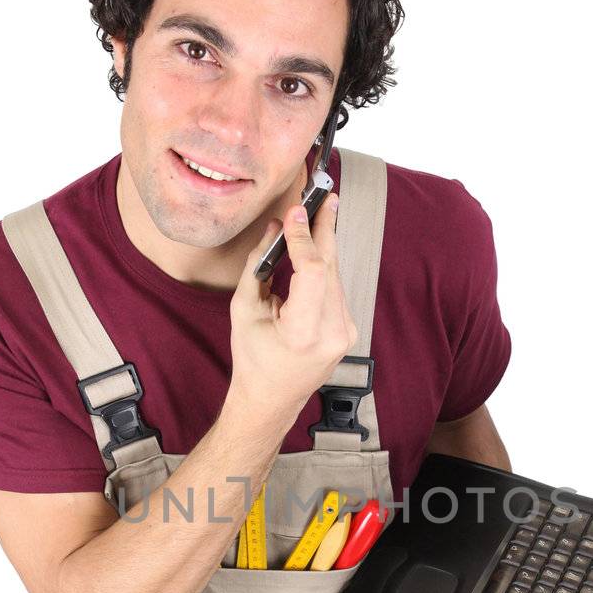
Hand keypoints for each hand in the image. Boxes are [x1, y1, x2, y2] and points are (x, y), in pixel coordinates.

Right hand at [228, 191, 357, 424]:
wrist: (272, 398)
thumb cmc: (253, 358)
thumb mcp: (244, 311)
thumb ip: (258, 267)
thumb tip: (275, 227)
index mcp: (302, 333)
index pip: (311, 272)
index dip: (304, 238)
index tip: (295, 212)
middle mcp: (331, 333)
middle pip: (331, 268)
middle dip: (326, 228)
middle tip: (326, 194)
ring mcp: (345, 333)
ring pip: (335, 275)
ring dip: (324, 245)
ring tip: (322, 211)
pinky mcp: (349, 330)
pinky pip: (336, 288)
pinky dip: (324, 267)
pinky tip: (318, 248)